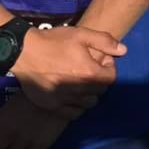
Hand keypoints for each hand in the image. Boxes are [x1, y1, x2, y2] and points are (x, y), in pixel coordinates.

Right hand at [10, 25, 124, 116]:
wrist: (24, 52)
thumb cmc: (54, 41)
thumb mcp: (81, 34)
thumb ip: (104, 42)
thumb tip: (123, 51)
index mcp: (89, 72)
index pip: (111, 78)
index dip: (109, 68)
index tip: (100, 60)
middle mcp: (79, 90)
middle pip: (100, 91)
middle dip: (99, 80)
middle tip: (89, 69)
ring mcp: (65, 100)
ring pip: (88, 104)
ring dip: (89, 94)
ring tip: (80, 82)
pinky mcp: (52, 107)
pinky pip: (73, 114)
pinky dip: (76, 106)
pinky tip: (71, 94)